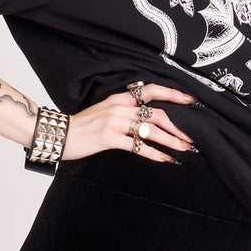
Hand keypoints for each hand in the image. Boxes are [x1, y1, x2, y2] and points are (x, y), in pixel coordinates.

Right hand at [61, 83, 196, 163]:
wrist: (60, 133)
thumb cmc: (83, 126)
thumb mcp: (105, 111)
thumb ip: (125, 112)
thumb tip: (146, 119)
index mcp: (120, 98)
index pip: (152, 91)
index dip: (173, 95)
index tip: (190, 101)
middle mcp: (120, 107)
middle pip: (157, 113)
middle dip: (177, 127)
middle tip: (191, 137)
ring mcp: (114, 122)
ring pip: (151, 130)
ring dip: (171, 141)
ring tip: (183, 149)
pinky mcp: (109, 137)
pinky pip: (137, 146)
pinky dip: (154, 153)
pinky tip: (164, 159)